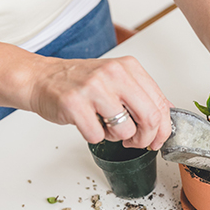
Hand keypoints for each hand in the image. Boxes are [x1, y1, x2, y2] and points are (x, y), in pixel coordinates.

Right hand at [26, 55, 172, 150]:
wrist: (42, 78)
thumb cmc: (81, 83)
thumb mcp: (117, 80)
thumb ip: (142, 96)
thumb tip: (167, 117)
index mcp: (129, 67)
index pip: (161, 103)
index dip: (164, 129)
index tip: (158, 140)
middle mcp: (113, 74)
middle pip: (150, 118)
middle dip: (145, 139)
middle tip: (135, 142)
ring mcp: (93, 88)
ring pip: (125, 131)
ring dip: (116, 137)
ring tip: (104, 125)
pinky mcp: (75, 103)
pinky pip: (97, 136)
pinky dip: (94, 137)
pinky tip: (88, 124)